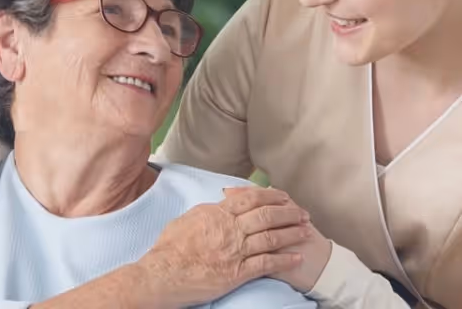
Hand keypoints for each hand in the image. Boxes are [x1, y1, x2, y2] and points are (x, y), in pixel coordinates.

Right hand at [136, 187, 310, 307]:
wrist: (163, 273)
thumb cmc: (169, 248)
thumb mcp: (187, 219)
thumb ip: (207, 211)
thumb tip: (220, 205)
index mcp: (217, 213)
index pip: (251, 198)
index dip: (271, 196)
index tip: (283, 196)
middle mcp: (230, 229)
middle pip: (267, 216)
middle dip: (289, 213)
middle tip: (303, 213)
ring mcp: (235, 251)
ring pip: (272, 238)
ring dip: (292, 234)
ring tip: (306, 232)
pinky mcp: (237, 273)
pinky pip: (267, 264)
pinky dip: (285, 260)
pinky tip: (297, 257)